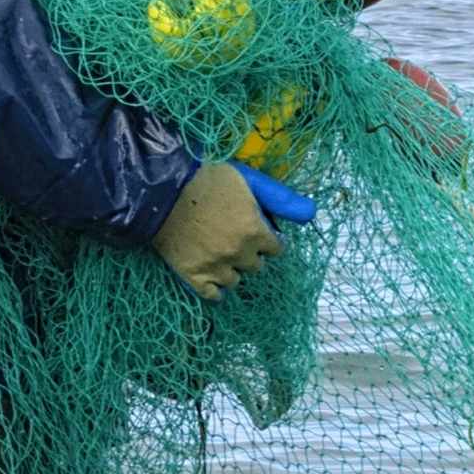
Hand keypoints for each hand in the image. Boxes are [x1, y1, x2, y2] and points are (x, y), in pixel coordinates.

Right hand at [152, 162, 288, 299]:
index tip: (259, 233)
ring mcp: (215, 267)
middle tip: (237, 240)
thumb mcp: (248, 180)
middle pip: (257, 266)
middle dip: (251, 254)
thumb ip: (280, 198)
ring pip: (235, 281)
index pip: (277, 248)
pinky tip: (214, 279)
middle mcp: (239, 253)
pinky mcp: (193, 276)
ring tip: (222, 255)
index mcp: (256, 231)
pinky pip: (212, 295)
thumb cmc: (206, 179)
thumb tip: (312, 213)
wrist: (161, 190)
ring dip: (233, 269)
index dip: (269, 239)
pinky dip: (215, 289)